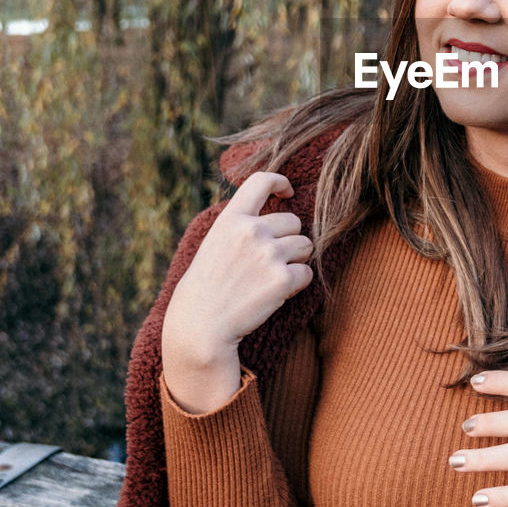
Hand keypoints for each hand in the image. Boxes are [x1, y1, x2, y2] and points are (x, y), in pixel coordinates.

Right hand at [161, 172, 312, 412]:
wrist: (200, 326)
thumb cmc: (207, 287)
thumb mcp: (215, 243)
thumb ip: (240, 225)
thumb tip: (275, 208)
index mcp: (231, 219)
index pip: (262, 181)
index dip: (280, 182)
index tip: (287, 192)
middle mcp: (251, 231)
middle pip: (294, 222)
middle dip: (289, 240)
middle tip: (268, 263)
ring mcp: (268, 254)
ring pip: (306, 246)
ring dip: (295, 261)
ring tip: (270, 278)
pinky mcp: (282, 279)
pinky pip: (307, 273)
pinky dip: (297, 284)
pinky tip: (275, 294)